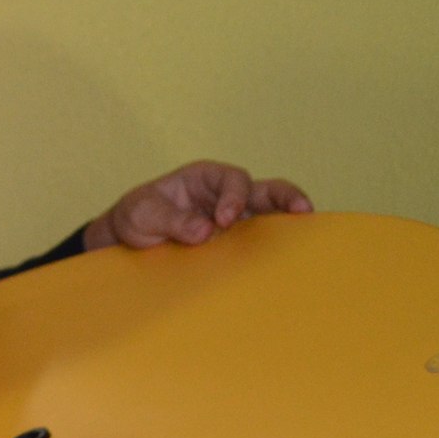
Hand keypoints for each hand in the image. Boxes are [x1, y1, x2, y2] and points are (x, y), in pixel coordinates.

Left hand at [84, 161, 312, 249]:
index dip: (234, 197)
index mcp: (204, 178)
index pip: (231, 179)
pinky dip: (275, 245)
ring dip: (289, 222)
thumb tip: (206, 231)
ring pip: (271, 214)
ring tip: (309, 233)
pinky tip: (288, 259)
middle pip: (265, 190)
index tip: (224, 221)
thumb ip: (172, 221)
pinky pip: (261, 240)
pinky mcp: (236, 241)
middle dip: (286, 197)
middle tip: (302, 211)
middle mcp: (225, 195)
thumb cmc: (137, 217)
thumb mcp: (144, 215)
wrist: (129, 239)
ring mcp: (236, 218)